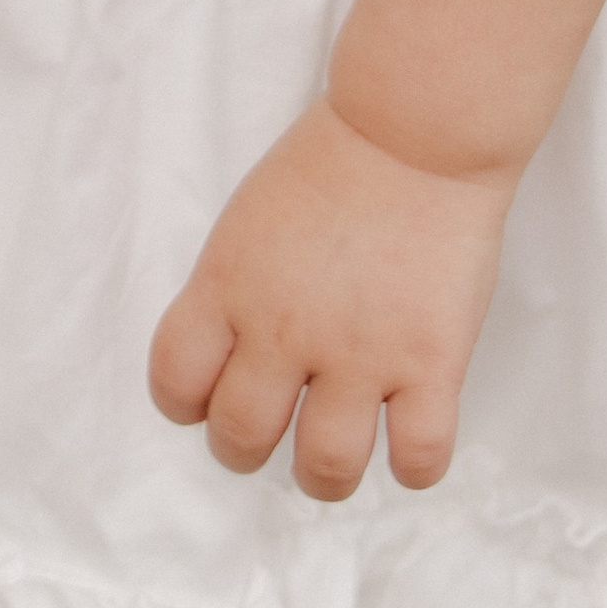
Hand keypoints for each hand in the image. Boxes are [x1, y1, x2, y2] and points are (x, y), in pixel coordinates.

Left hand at [146, 98, 512, 503]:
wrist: (414, 132)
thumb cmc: (330, 166)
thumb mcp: (246, 223)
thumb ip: (233, 293)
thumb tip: (229, 360)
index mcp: (228, 287)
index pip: (175, 382)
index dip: (186, 405)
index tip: (209, 398)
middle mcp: (284, 329)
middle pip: (241, 437)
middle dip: (247, 450)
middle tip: (272, 433)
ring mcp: (361, 352)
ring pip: (326, 467)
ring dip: (325, 475)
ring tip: (333, 453)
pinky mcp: (431, 363)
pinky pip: (418, 459)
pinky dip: (413, 467)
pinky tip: (407, 439)